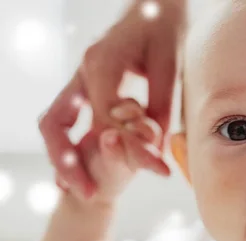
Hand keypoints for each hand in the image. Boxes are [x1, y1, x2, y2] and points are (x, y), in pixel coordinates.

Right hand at [38, 0, 186, 197]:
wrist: (152, 4)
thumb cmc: (164, 29)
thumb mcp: (170, 66)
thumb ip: (160, 106)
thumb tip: (158, 148)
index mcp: (102, 65)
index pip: (109, 121)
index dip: (131, 150)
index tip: (156, 171)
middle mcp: (82, 71)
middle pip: (58, 125)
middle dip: (70, 163)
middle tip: (88, 194)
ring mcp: (77, 76)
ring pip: (53, 122)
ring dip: (60, 156)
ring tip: (75, 188)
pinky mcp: (83, 81)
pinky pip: (63, 116)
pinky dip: (66, 143)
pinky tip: (75, 167)